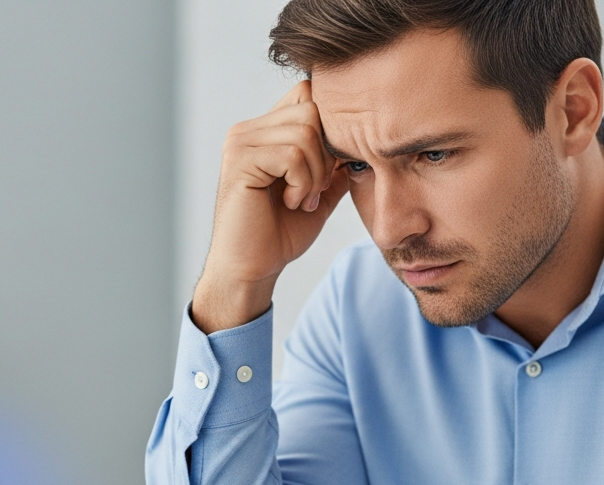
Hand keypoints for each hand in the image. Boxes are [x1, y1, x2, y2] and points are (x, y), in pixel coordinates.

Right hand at [191, 80, 351, 333]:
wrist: (252, 268)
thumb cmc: (279, 234)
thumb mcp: (318, 193)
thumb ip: (334, 165)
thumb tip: (363, 141)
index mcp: (265, 131)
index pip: (309, 96)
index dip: (329, 131)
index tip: (327, 172)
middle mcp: (249, 130)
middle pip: (312, 110)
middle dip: (326, 154)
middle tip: (315, 190)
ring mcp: (241, 142)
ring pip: (305, 132)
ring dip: (315, 173)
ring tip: (302, 200)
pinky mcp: (240, 160)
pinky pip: (291, 154)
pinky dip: (303, 183)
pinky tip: (292, 203)